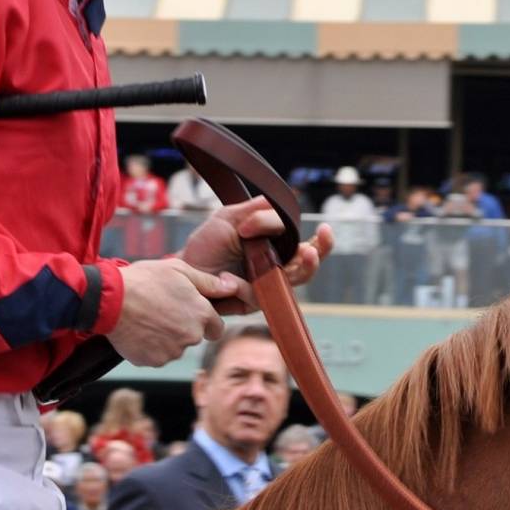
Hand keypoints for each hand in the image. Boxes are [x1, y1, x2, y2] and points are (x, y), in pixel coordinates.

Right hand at [107, 259, 237, 366]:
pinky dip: (149, 347)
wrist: (110, 300)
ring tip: (147, 318)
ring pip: (174, 348)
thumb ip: (208, 282)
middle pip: (193, 337)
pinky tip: (138, 330)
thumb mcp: (178, 270)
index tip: (191, 315)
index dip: (205, 322)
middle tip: (162, 311)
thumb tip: (231, 288)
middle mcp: (191, 336)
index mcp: (201, 313)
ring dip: (166, 338)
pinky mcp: (153, 361)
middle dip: (183, 327)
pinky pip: (156, 356)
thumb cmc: (144, 280)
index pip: (216, 329)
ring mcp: (172, 351)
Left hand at [179, 196, 333, 313]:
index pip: (307, 246)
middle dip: (313, 260)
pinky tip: (225, 278)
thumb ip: (255, 211)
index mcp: (277, 248)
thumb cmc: (208, 244)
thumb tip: (277, 204)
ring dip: (290, 274)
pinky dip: (241, 286)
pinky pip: (255, 295)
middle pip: (306, 269)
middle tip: (311, 253)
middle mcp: (276, 269)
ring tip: (288, 262)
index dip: (322, 242)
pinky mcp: (250, 305)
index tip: (326, 228)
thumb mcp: (230, 218)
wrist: (184, 269)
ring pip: (288, 285)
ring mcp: (265, 288)